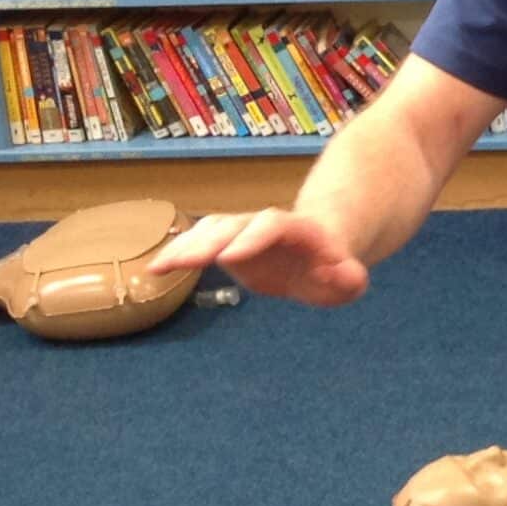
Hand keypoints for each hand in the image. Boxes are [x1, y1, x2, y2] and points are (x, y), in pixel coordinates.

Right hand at [146, 208, 369, 306]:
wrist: (322, 253)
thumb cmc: (336, 270)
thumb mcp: (350, 280)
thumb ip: (349, 279)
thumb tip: (340, 274)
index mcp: (298, 231)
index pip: (273, 226)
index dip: (251, 239)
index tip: (229, 257)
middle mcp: (266, 226)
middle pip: (235, 225)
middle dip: (208, 241)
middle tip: (183, 261)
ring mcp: (244, 232)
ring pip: (212, 230)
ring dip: (186, 246)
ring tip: (160, 266)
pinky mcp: (228, 244)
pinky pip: (201, 242)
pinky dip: (179, 252)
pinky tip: (156, 269)